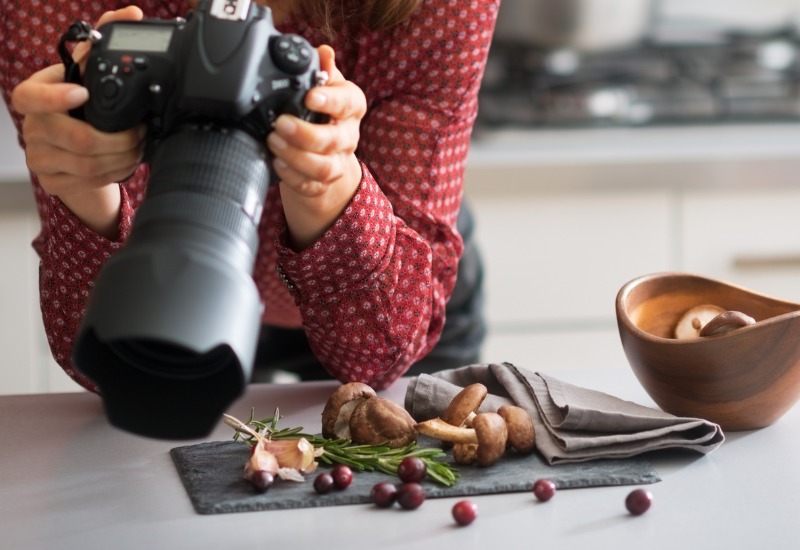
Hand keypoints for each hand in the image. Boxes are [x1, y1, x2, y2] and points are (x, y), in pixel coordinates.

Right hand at [10, 7, 144, 238]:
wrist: (72, 150)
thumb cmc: (78, 106)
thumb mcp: (85, 75)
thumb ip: (101, 44)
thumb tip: (129, 15)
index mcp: (34, 96)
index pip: (32, 97)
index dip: (57, 97)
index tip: (83, 94)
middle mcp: (34, 128)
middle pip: (76, 139)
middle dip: (119, 138)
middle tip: (141, 131)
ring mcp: (41, 158)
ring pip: (88, 165)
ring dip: (124, 156)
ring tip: (141, 146)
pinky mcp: (53, 182)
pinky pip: (91, 181)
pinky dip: (117, 172)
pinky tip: (128, 162)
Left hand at [268, 45, 366, 249]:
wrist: (325, 154)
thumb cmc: (320, 114)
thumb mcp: (322, 88)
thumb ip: (321, 70)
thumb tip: (323, 51)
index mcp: (350, 108)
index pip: (349, 102)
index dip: (331, 100)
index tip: (310, 96)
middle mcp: (347, 137)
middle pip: (335, 140)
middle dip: (306, 133)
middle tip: (280, 123)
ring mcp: (336, 163)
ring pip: (324, 167)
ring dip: (296, 157)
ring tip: (273, 142)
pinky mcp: (322, 185)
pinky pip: (310, 186)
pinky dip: (292, 177)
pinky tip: (277, 163)